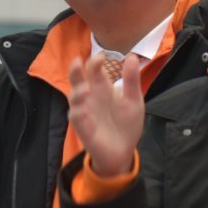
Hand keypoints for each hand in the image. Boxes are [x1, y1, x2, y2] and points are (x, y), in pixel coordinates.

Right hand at [68, 52, 144, 176]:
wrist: (125, 150)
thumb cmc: (127, 123)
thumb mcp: (134, 99)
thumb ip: (131, 80)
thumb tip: (133, 56)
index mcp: (102, 88)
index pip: (94, 70)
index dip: (95, 62)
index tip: (102, 57)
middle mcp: (91, 97)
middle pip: (77, 80)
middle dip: (74, 71)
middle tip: (77, 62)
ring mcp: (85, 112)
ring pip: (73, 98)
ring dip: (77, 93)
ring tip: (86, 89)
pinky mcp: (83, 129)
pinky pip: (76, 119)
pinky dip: (78, 114)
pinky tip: (83, 110)